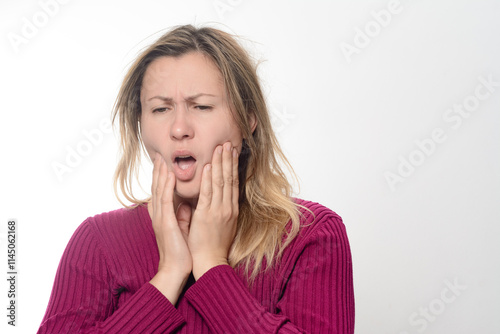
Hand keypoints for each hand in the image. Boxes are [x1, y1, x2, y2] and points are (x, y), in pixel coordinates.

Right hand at [149, 152, 191, 304]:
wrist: (176, 270)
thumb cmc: (181, 252)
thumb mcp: (181, 229)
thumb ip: (181, 216)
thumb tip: (186, 205)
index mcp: (163, 215)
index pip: (161, 190)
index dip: (162, 175)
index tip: (165, 162)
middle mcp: (159, 214)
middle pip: (157, 187)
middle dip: (159, 169)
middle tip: (160, 154)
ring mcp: (160, 218)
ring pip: (159, 190)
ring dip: (161, 173)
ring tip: (163, 158)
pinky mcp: (165, 223)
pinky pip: (166, 201)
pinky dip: (166, 186)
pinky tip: (169, 175)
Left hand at [188, 142, 239, 279]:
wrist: (210, 263)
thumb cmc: (213, 247)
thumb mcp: (222, 225)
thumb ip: (218, 210)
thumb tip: (213, 198)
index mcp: (230, 210)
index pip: (233, 184)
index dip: (232, 167)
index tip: (231, 153)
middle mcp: (227, 208)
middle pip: (229, 179)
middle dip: (228, 160)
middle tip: (228, 143)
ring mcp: (218, 211)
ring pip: (220, 182)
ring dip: (220, 163)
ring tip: (220, 147)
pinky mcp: (206, 215)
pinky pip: (208, 193)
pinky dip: (208, 178)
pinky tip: (208, 166)